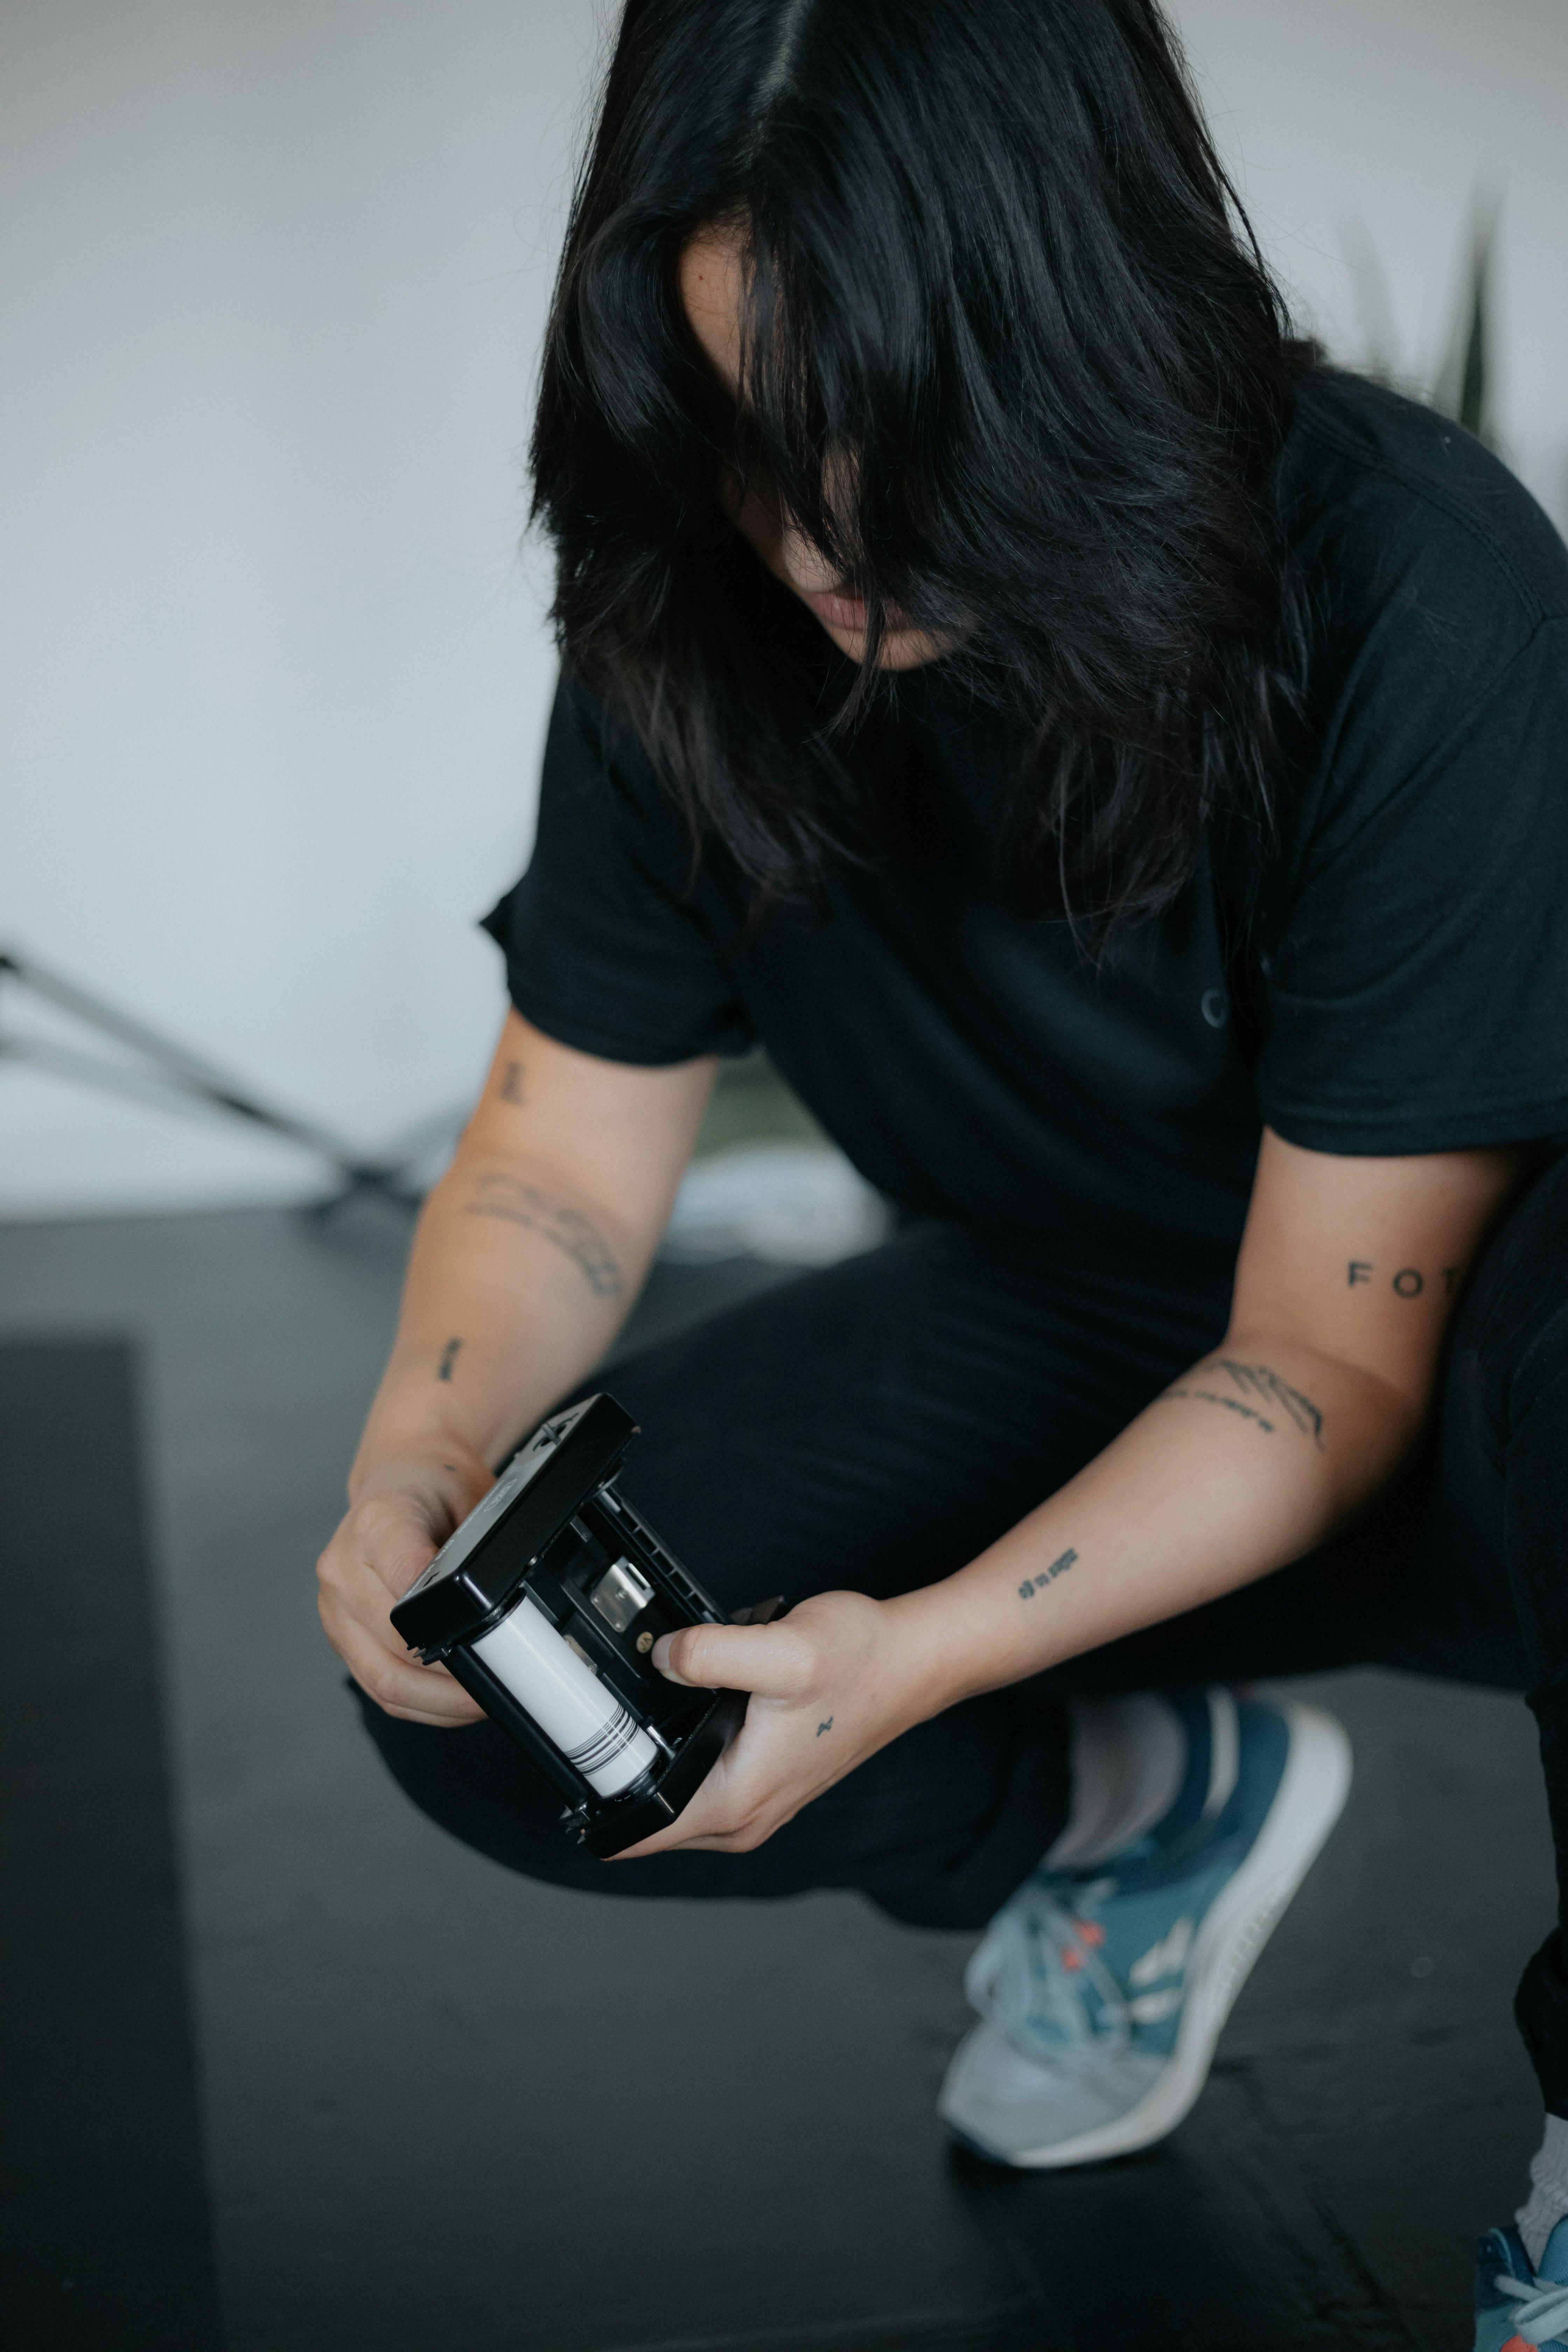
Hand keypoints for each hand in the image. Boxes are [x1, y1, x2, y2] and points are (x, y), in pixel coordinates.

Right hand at [316, 1449, 493, 1725]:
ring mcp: (334, 1606)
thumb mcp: (471, 1498)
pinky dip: (419, 1703)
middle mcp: (343, 1566)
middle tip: (499, 1683)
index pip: (406, 1577)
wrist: (401, 1479)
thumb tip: (511, 1605)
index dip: (446, 1620)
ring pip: (382, 1679)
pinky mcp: (339, 1634)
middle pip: (396, 1644)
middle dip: (454, 1676)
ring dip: (438, 1703)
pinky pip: (376, 1686)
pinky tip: (452, 1701)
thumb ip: (481, 1549)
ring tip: (481, 1700)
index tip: (486, 1641)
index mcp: (378, 1523)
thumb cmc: (434, 1489)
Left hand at [611, 1589, 928, 1857]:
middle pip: (647, 1819)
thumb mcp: (782, 1649)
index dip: (594, 1804)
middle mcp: (744, 1817)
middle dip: (617, 1776)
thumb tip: (660, 1656)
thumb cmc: (860, 1662)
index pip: (636, 1834)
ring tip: (641, 1704)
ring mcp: (756, 1802)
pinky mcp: (766, 1780)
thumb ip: (710, 1654)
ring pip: (674, 1799)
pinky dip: (684, 1754)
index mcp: (736, 1802)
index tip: (574, 1758)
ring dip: (653, 1763)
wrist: (912, 1662)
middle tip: (601, 1713)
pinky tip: (686, 1708)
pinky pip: (701, 1782)